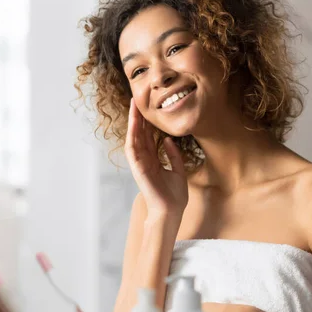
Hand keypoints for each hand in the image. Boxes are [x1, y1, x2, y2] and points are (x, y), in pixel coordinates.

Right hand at [125, 99, 188, 218]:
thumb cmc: (174, 196)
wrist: (171, 212)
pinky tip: (133, 125)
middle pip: (140, 135)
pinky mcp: (138, 169)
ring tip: (133, 107)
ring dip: (133, 123)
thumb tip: (170, 139)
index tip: (148, 109)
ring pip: (134, 139)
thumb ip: (174, 155)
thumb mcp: (179, 171)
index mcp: (154, 161)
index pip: (149, 138)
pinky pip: (132, 149)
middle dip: (138, 118)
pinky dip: (132, 137)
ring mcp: (140, 164)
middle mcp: (145, 160)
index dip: (148, 123)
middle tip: (137, 100)